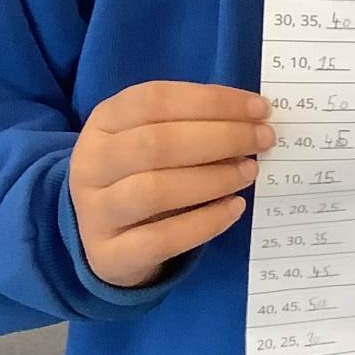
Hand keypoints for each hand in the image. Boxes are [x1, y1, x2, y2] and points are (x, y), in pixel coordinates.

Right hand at [69, 82, 272, 288]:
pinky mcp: (109, 254)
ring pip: (155, 190)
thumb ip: (193, 124)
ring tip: (250, 171)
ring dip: (213, 178)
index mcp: (103, 122)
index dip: (211, 101)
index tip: (258, 108)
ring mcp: (95, 212)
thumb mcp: (152, 139)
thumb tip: (253, 116)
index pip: (154, 100)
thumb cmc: (141, 174)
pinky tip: (236, 207)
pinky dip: (205, 222)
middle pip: (156, 143)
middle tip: (262, 139)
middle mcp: (91, 163)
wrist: (103, 239)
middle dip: (220, 137)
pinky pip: (162, 239)